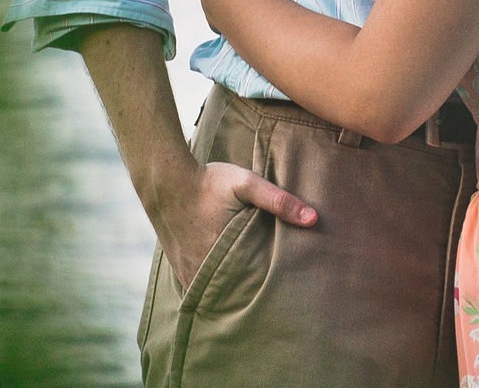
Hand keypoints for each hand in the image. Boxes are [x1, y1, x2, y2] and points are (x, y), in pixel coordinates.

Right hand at [151, 158, 316, 291]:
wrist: (165, 180)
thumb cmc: (208, 181)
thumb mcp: (245, 183)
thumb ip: (278, 200)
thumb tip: (313, 219)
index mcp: (226, 253)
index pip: (256, 286)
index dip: (271, 290)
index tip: (287, 292)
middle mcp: (206, 269)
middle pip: (236, 294)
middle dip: (253, 295)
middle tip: (274, 297)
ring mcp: (190, 272)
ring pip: (217, 294)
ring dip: (232, 294)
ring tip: (250, 293)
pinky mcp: (180, 269)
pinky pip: (199, 289)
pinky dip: (213, 289)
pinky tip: (225, 285)